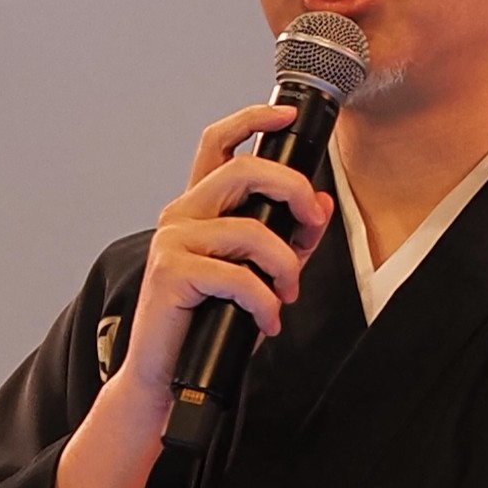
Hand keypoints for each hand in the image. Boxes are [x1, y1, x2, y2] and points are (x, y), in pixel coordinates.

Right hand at [112, 100, 335, 405]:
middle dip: (292, 189)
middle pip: (244, 171)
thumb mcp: (260, 273)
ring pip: (250, 230)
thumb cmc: (209, 321)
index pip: (218, 144)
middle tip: (311, 222)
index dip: (252, 119)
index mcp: (200, 207)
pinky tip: (266, 322)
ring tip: (287, 295)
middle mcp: (182, 215)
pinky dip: (264, 302)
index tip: (287, 114)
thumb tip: (320, 205)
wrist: (168, 374)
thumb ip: (289, 238)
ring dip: (284, 266)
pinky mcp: (172, 273)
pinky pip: (239, 276)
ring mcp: (173, 242)